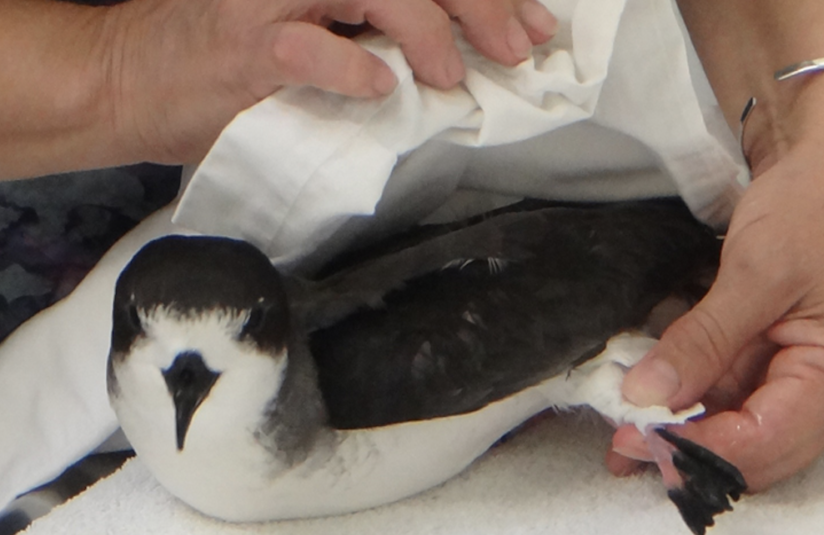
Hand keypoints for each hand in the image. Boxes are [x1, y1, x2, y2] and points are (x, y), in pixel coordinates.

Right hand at [100, 0, 556, 164]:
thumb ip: (381, 36)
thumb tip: (464, 58)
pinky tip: (380, 86)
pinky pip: (302, 46)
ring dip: (424, 31)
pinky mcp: (240, 44)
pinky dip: (348, 66)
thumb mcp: (322, 36)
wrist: (137, 78)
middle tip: (515, 49)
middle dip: (479, 6)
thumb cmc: (238, 63)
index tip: (534, 28)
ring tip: (449, 76)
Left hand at [608, 74, 823, 490]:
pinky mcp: (791, 368)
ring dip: (686, 431)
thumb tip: (645, 398)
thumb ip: (702, 342)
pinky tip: (652, 401)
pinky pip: (740, 401)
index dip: (696, 450)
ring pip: (743, 433)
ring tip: (622, 429)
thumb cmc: (815, 207)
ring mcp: (819, 387)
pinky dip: (697, 402)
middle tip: (619, 442)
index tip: (632, 439)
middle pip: (757, 453)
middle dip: (688, 451)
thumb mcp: (755, 272)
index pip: (763, 442)